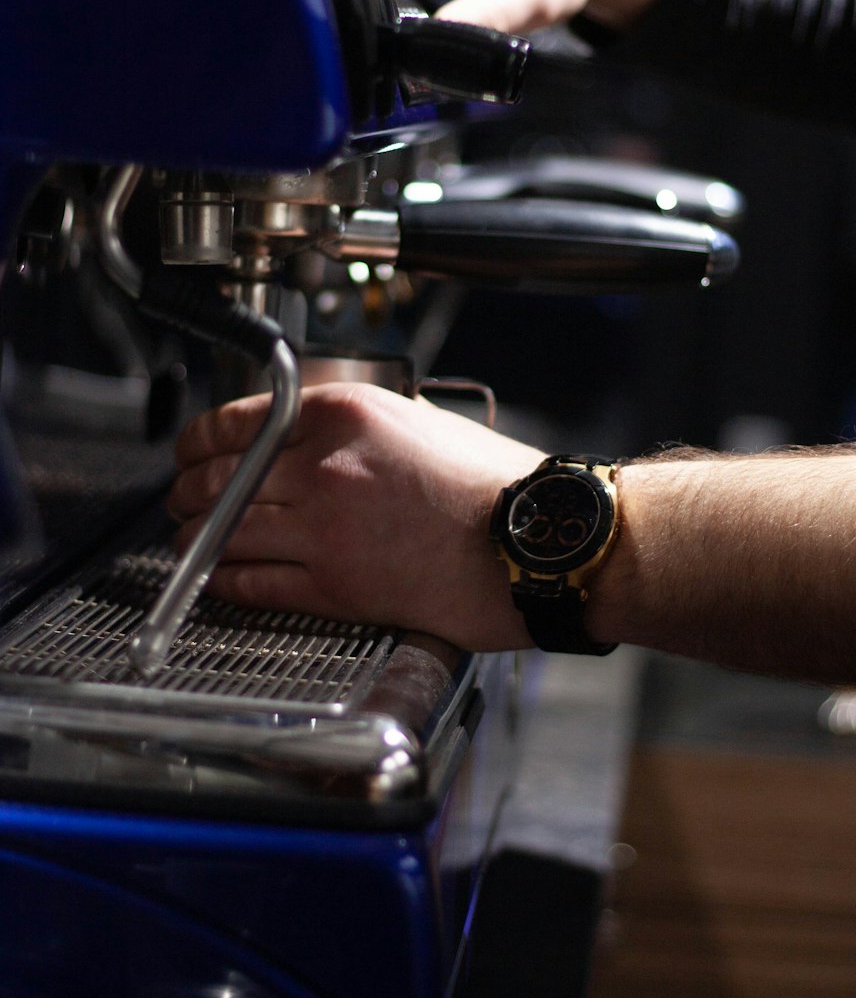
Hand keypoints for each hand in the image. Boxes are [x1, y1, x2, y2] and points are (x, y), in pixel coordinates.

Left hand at [169, 383, 541, 648]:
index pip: (234, 422)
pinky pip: (252, 582)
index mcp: (342, 413)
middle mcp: (323, 464)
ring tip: (190, 545)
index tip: (188, 456)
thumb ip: (350, 428)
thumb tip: (299, 442)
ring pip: (223, 531)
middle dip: (187, 493)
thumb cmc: (492, 483)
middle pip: (217, 479)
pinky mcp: (334, 584)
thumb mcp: (415, 422)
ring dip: (195, 540)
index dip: (196, 444)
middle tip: (181, 503)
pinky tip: (219, 580)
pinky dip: (223, 582)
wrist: (533, 540)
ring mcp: (324, 527)